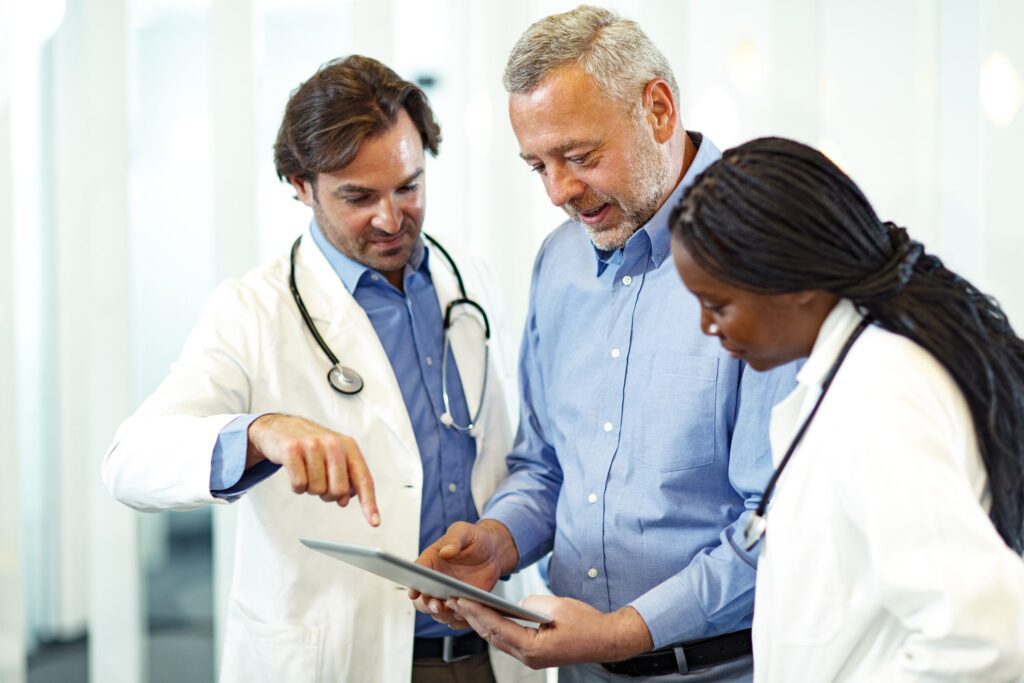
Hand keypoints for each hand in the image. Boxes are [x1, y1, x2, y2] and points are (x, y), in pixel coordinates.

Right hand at [247, 414, 378, 525]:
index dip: (369, 502)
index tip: (374, 522)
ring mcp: (312, 445)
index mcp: (349, 446)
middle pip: (339, 490)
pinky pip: (299, 484)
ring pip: (317, 490)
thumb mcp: (334, 456)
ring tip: (307, 473)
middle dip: (329, 495)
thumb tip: (346, 500)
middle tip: (321, 484)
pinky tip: (295, 473)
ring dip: (311, 488)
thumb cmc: (312, 447)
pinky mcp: (292, 450)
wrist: (281, 428)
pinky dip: (297, 487)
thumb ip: (346, 477)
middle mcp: (333, 443)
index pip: (363, 479)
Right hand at [408, 520, 518, 627]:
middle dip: (426, 605)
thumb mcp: (464, 532)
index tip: (414, 592)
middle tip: (437, 605)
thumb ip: (454, 540)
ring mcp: (447, 594)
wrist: (493, 552)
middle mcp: (435, 581)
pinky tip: (466, 615)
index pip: (416, 574)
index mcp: (431, 561)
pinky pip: (455, 618)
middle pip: (422, 599)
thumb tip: (446, 552)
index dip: (413, 584)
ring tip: (454, 610)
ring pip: (437, 612)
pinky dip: (458, 620)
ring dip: (442, 615)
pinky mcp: (461, 603)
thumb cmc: (474, 539)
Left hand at [447, 595, 653, 668]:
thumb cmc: (587, 623)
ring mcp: (531, 658)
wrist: (607, 639)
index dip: (476, 613)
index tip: (460, 599)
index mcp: (534, 648)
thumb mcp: (557, 605)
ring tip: (464, 606)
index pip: (497, 628)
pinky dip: (495, 627)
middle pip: (492, 636)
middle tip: (453, 600)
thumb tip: (515, 605)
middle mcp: (529, 657)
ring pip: (498, 640)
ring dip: (480, 623)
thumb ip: (530, 604)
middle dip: (472, 618)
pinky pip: (508, 640)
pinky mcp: (535, 653)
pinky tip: (486, 615)